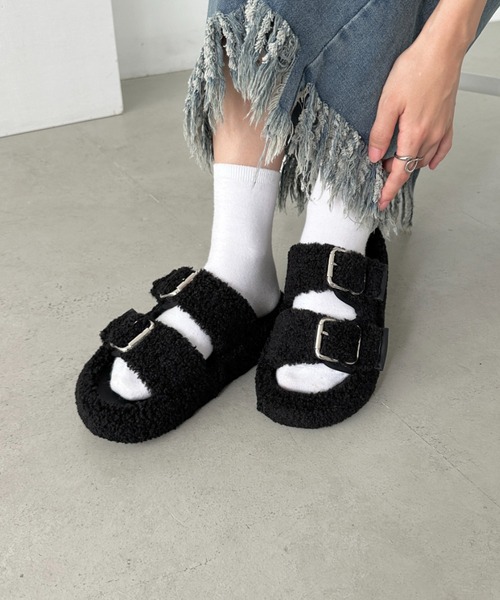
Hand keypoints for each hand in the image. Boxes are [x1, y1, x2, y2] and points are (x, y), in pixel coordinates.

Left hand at [368, 35, 463, 209]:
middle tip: (379, 173)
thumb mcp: (387, 103)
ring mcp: (441, 129)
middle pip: (410, 167)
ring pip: (424, 158)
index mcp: (414, 135)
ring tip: (394, 163)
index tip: (381, 202)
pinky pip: (442, 148)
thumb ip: (380, 133)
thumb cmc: (415, 70)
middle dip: (394, 175)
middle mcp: (430, 136)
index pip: (399, 173)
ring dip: (409, 165)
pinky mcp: (448, 120)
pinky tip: (428, 162)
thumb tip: (374, 157)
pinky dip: (434, 158)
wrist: (441, 50)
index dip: (388, 190)